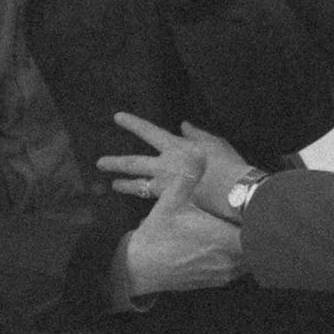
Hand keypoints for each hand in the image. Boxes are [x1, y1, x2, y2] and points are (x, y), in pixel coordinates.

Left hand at [100, 112, 254, 219]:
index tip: (117, 117)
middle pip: (134, 163)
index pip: (148, 131)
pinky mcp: (172, 205)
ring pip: (139, 186)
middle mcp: (165, 167)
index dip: (132, 123)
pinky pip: (154, 207)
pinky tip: (138, 215)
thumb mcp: (214, 142)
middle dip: (115, 162)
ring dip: (124, 185)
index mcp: (175, 147)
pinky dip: (146, 211)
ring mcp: (166, 187)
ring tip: (114, 185)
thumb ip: (196, 134)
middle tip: (100, 163)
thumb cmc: (227, 164)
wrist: (234, 193)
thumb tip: (183, 125)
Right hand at [115, 147, 246, 296]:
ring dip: (247, 247)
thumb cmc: (157, 235)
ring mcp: (224, 274)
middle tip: (258, 219)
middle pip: (257, 248)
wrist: (140, 268)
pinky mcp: (217, 281)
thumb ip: (189, 177)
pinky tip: (230, 245)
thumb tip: (198, 152)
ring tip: (246, 230)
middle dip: (256, 234)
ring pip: (248, 260)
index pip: (257, 234)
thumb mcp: (171, 202)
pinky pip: (237, 270)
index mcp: (223, 239)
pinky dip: (237, 258)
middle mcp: (229, 260)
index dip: (261, 222)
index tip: (262, 211)